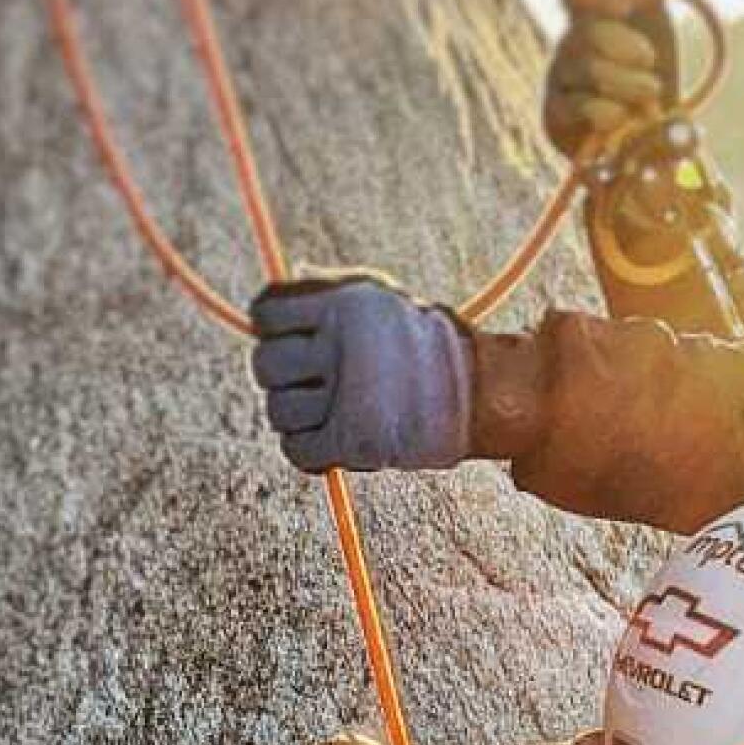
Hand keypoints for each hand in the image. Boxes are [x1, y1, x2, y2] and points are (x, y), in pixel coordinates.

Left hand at [249, 275, 472, 475]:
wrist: (482, 392)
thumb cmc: (424, 342)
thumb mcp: (378, 297)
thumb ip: (323, 293)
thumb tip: (261, 310)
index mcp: (344, 305)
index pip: (265, 313)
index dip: (269, 327)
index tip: (292, 337)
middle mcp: (341, 346)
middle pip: (266, 364)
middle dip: (279, 375)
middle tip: (311, 381)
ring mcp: (347, 395)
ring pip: (279, 410)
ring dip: (296, 416)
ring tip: (330, 412)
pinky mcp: (354, 442)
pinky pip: (297, 450)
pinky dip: (308, 451)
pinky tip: (329, 443)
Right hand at [542, 0, 673, 157]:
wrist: (647, 142)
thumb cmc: (652, 83)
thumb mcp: (659, 39)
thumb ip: (647, 2)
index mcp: (590, 18)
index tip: (625, 7)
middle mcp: (568, 45)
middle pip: (585, 30)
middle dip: (625, 46)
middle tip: (649, 61)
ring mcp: (558, 80)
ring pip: (587, 69)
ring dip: (628, 83)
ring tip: (649, 94)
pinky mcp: (554, 116)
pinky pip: (581, 106)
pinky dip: (610, 112)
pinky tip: (625, 118)